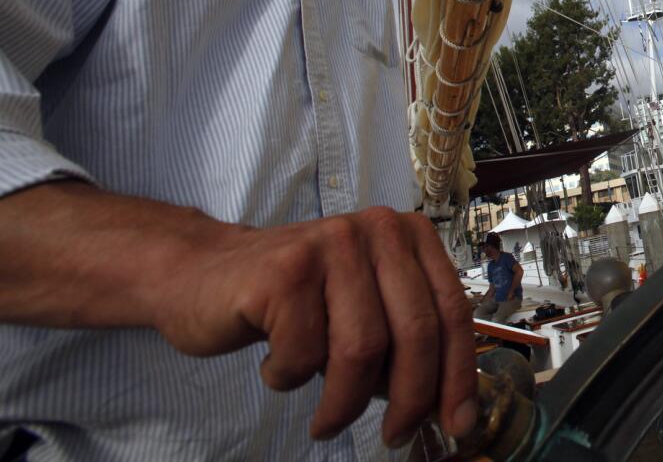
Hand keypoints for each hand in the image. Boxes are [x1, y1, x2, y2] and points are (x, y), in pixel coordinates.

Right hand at [151, 207, 476, 447]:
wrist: (200, 274)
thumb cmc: (292, 301)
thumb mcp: (364, 309)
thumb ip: (405, 339)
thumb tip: (448, 405)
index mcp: (408, 235)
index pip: (452, 310)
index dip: (459, 373)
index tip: (458, 422)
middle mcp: (376, 229)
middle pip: (415, 331)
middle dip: (410, 399)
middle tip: (394, 436)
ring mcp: (330, 244)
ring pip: (362, 349)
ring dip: (344, 402)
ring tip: (326, 418)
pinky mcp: (283, 271)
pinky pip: (305, 354)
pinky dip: (290, 378)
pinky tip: (275, 364)